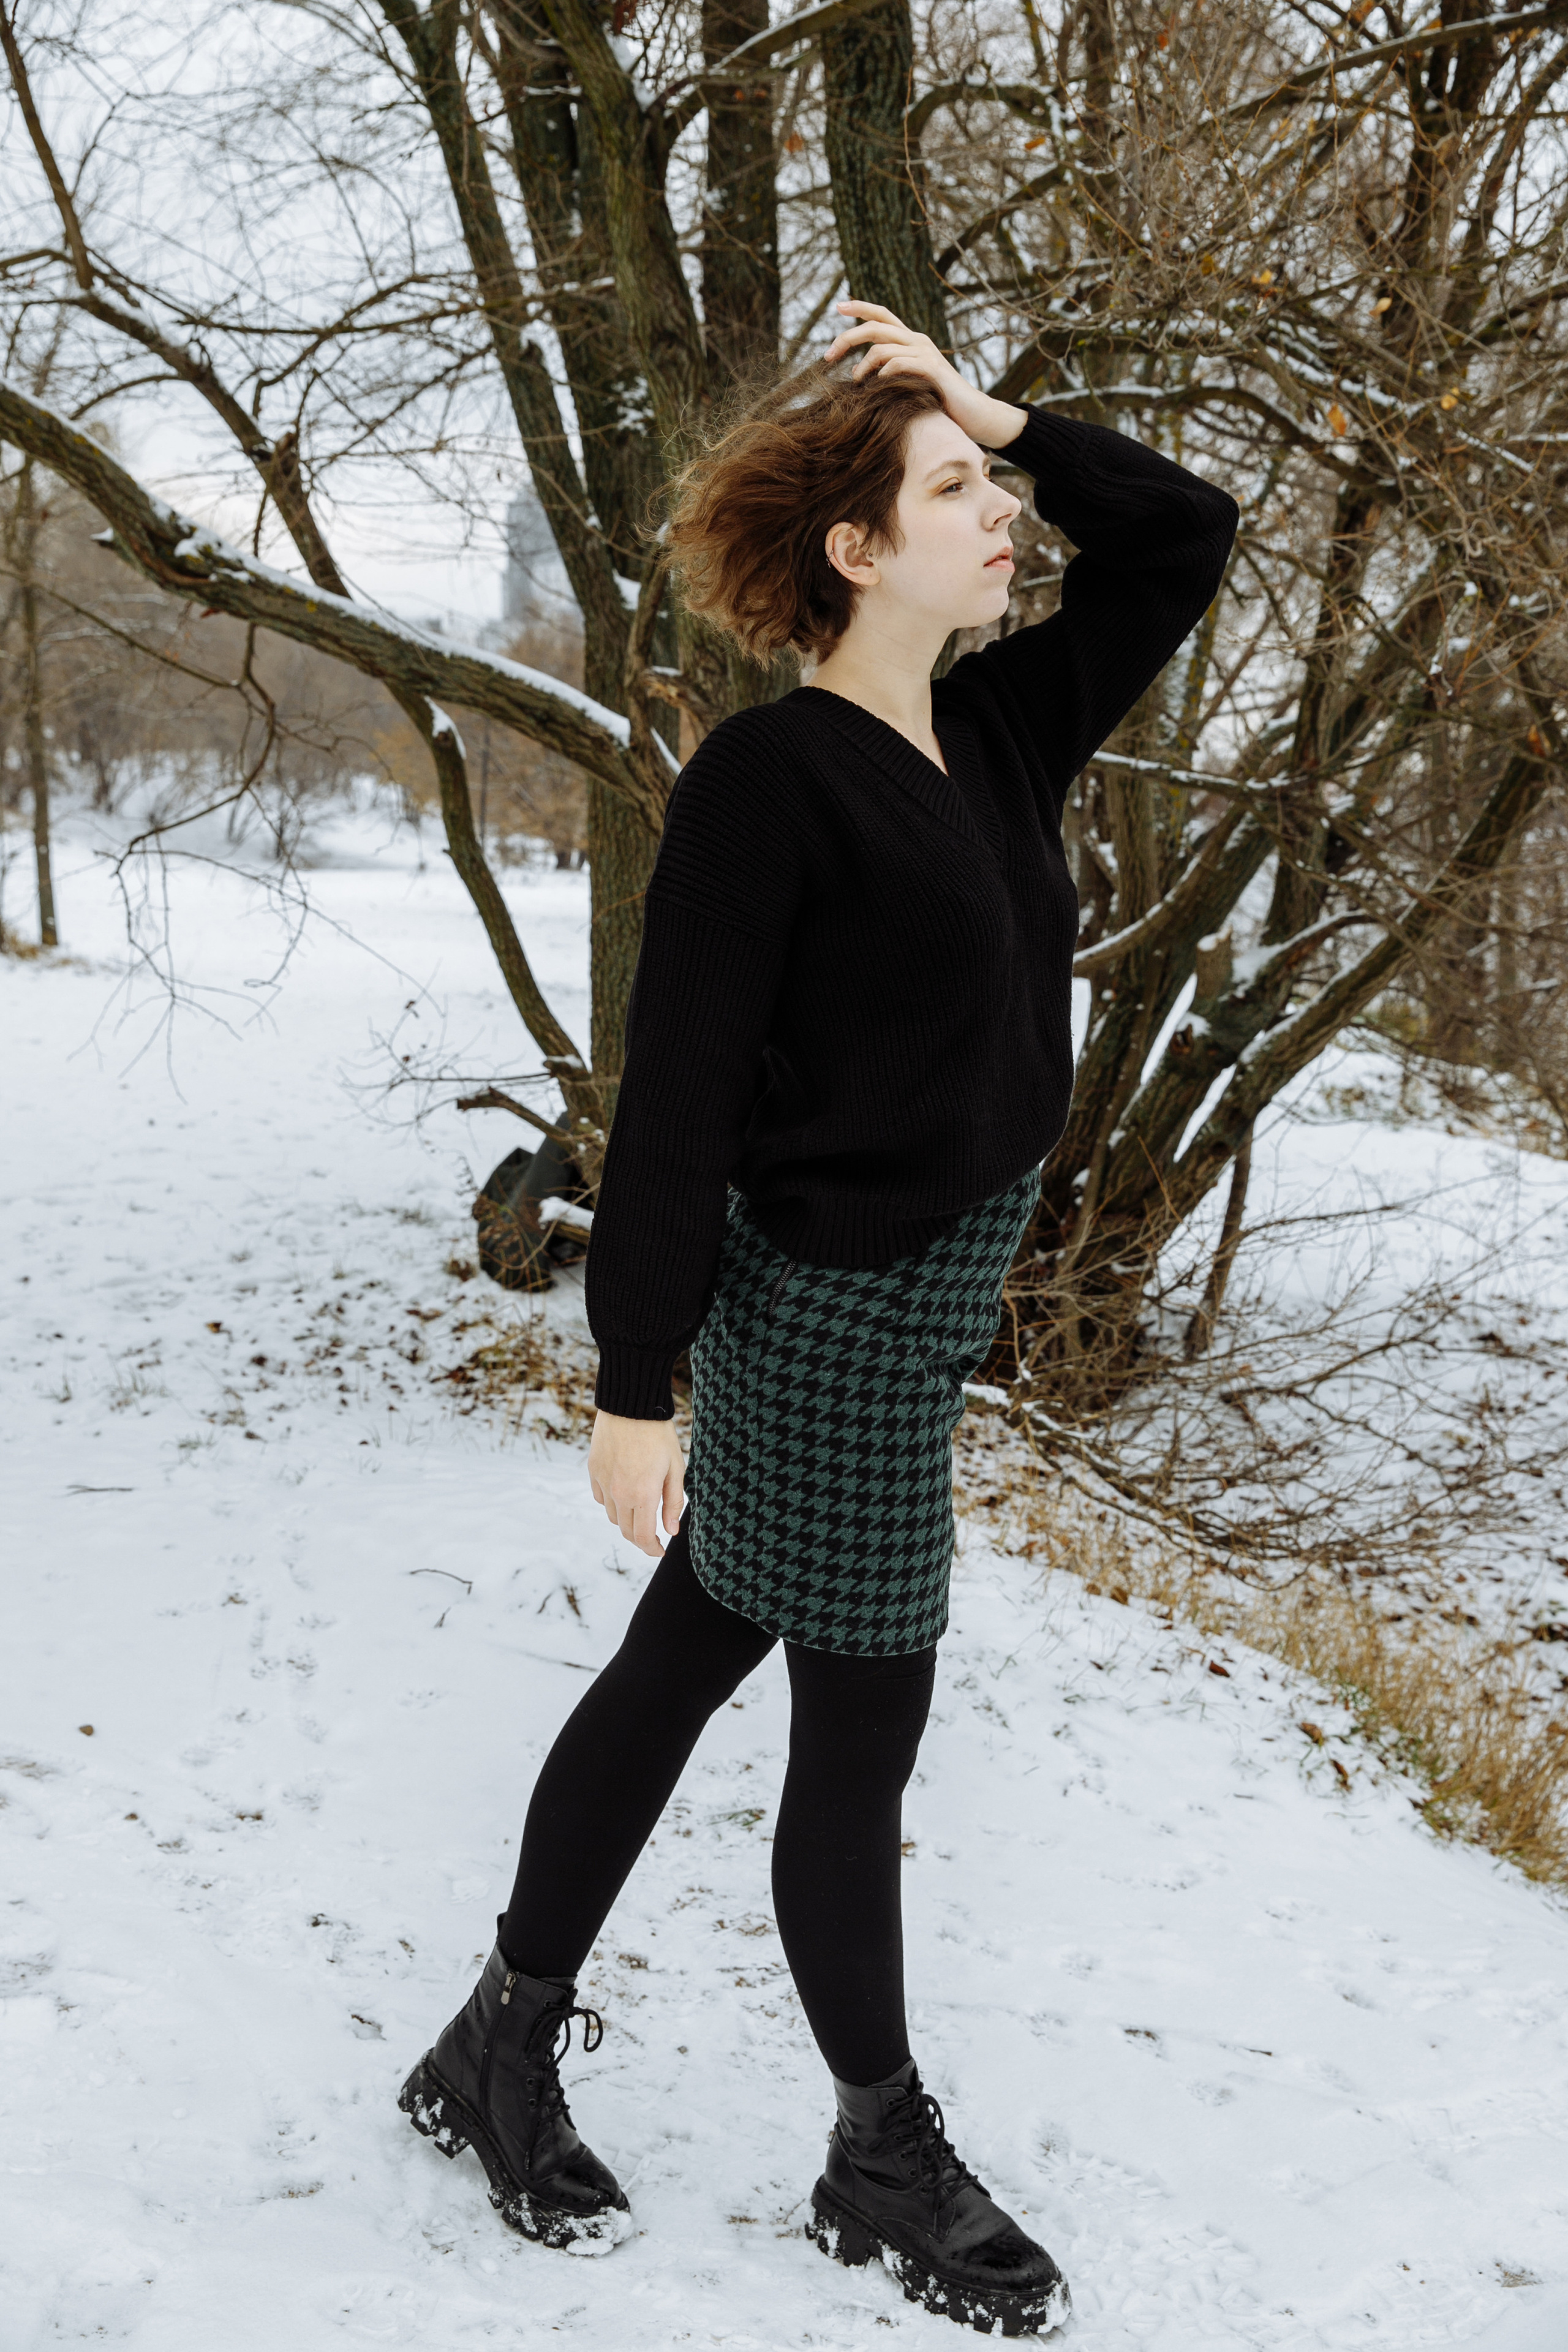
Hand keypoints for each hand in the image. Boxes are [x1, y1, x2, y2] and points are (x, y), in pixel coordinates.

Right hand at [588, 1409, 686, 1558]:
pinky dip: (612, 1503)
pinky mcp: (593, 1470)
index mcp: (642, 1495)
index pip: (642, 1537)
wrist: (631, 1404)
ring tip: (641, 1511)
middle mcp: (619, 1493)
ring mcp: (603, 1482)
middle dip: (640, 1539)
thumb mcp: (676, 1469)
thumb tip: (671, 1531)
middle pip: (626, 1531)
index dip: (652, 1549)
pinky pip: (601, 1498)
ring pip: (613, 1516)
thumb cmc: (659, 1435)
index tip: (661, 1550)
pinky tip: (624, 1493)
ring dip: (627, 1520)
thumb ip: (673, 1503)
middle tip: (654, 1536)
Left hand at [823, 301, 1026, 452]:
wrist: (974, 415)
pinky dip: (882, 375)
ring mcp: (925, 353)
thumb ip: (889, 375)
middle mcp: (917, 340)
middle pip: (875, 326)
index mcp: (911, 341)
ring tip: (855, 384)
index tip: (838, 306)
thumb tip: (857, 378)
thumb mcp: (909, 384)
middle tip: (827, 355)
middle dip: (847, 337)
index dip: (860, 307)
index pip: (882, 316)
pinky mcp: (931, 369)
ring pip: (882, 347)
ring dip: (861, 366)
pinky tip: (878, 389)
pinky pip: (898, 364)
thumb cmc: (939, 404)